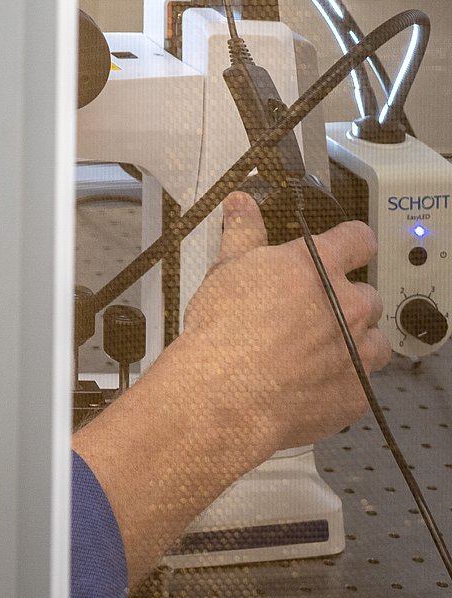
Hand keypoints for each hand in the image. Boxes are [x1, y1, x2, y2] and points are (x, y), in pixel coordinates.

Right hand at [75, 195, 389, 579]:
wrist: (226, 393)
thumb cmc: (223, 330)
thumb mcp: (227, 270)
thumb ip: (243, 233)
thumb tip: (242, 203)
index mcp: (319, 267)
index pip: (358, 239)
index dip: (350, 243)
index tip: (343, 250)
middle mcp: (350, 305)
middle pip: (367, 294)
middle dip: (344, 302)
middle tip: (306, 315)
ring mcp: (359, 352)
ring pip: (374, 341)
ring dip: (353, 342)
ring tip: (311, 353)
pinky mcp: (358, 393)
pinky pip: (361, 383)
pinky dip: (342, 381)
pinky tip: (307, 383)